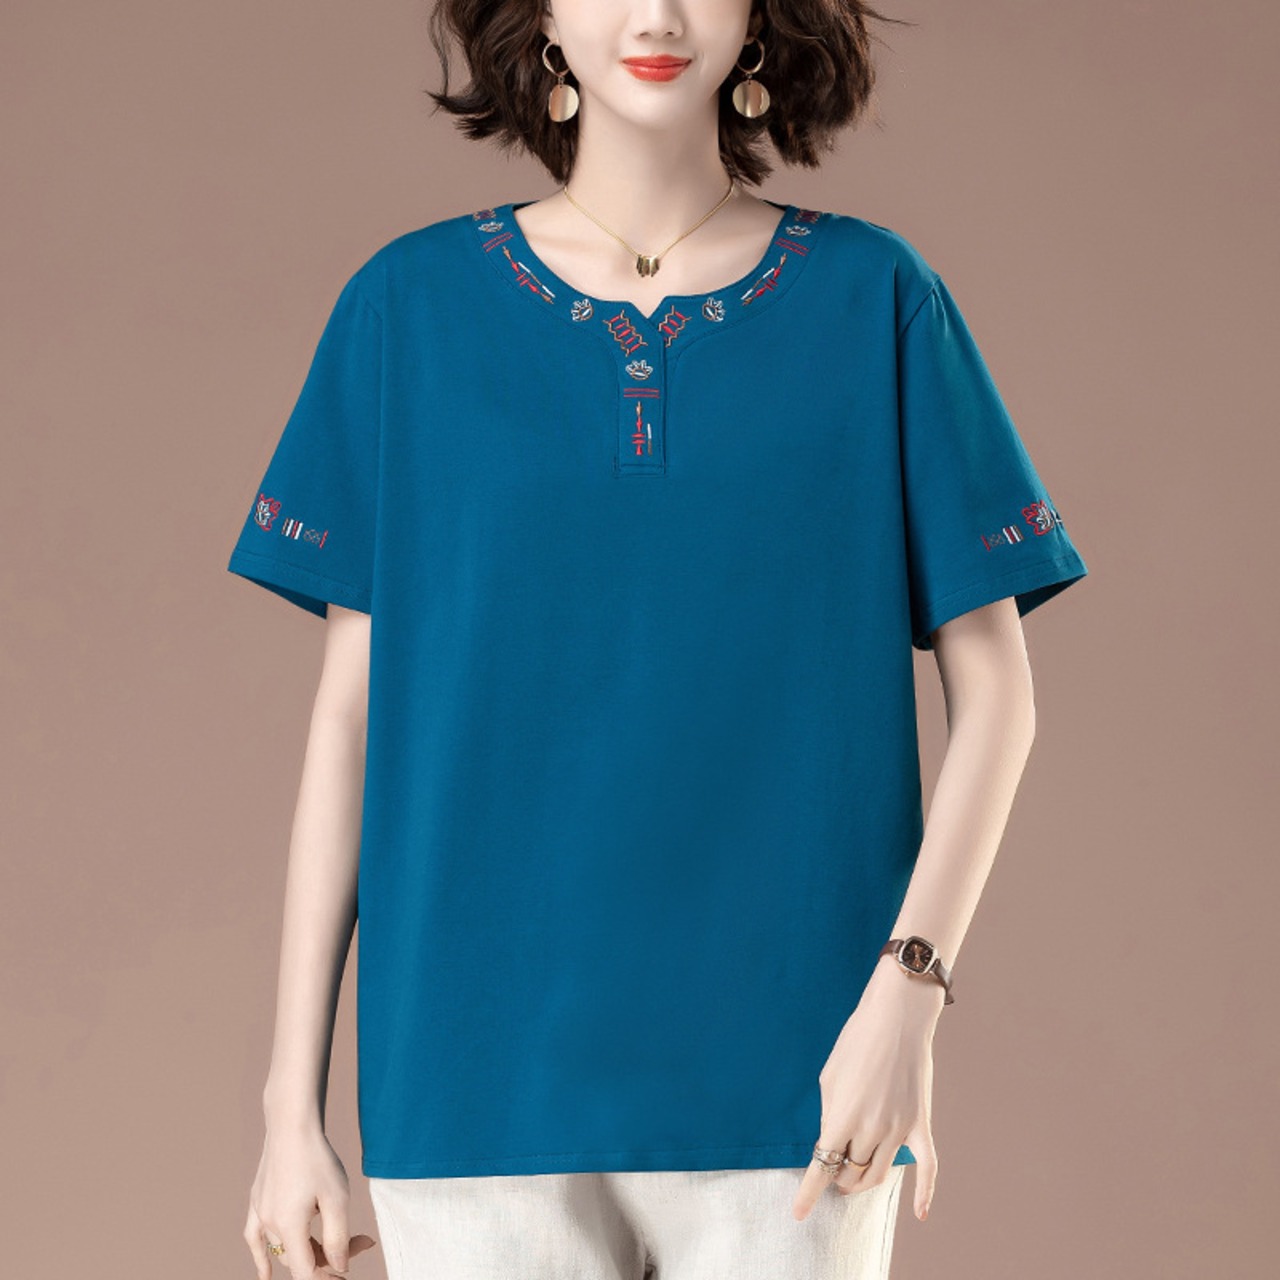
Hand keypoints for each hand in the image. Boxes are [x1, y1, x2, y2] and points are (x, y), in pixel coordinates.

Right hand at [244, 1120, 377, 1277]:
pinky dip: (261, 1257)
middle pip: (298, 1258)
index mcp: (289, 1228)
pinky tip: (265, 1273)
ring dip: (309, 1249)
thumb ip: (338, 1238)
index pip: (306, 1272)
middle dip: (329, 1256)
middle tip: (361, 1240)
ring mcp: (260, 1213)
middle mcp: (270, 1225)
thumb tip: (340, 1267)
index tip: (349, 1268)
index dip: (327, 1276)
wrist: (293, 1124)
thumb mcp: (337, 1199)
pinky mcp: (257, 1201)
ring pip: (282, 1248)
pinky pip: (255, 1238)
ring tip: (336, 1237)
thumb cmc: (318, 1158)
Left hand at [792, 955, 942, 1222]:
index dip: (809, 1194)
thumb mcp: (830, 1076)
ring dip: (862, 1181)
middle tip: (831, 1175)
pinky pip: (928, 1167)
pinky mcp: (921, 1124)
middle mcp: (872, 1128)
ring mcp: (900, 1129)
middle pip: (851, 1173)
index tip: (798, 1214)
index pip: (822, 1167)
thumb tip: (832, 1143)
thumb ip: (830, 1114)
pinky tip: (920, 1213)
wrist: (898, 1018)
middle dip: (837, 1179)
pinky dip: (924, 1194)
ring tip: (852, 1178)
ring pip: (879, 1173)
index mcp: (842, 1115)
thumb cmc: (857, 1040)